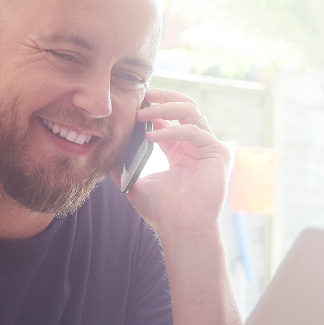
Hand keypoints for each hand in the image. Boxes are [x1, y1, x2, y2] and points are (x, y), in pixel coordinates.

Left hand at [121, 89, 229, 238]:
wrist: (181, 230)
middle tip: (142, 95)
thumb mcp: (135, 184)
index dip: (151, 106)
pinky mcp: (217, 153)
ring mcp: (208, 147)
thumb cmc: (162, 212)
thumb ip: (124, 167)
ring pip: (190, 110)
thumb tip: (106, 154)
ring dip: (165, 107)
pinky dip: (171, 129)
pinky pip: (193, 130)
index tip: (132, 102)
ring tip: (142, 113)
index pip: (167, 117)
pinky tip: (151, 136)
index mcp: (179, 150)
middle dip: (162, 97)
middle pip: (184, 105)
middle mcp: (196, 145)